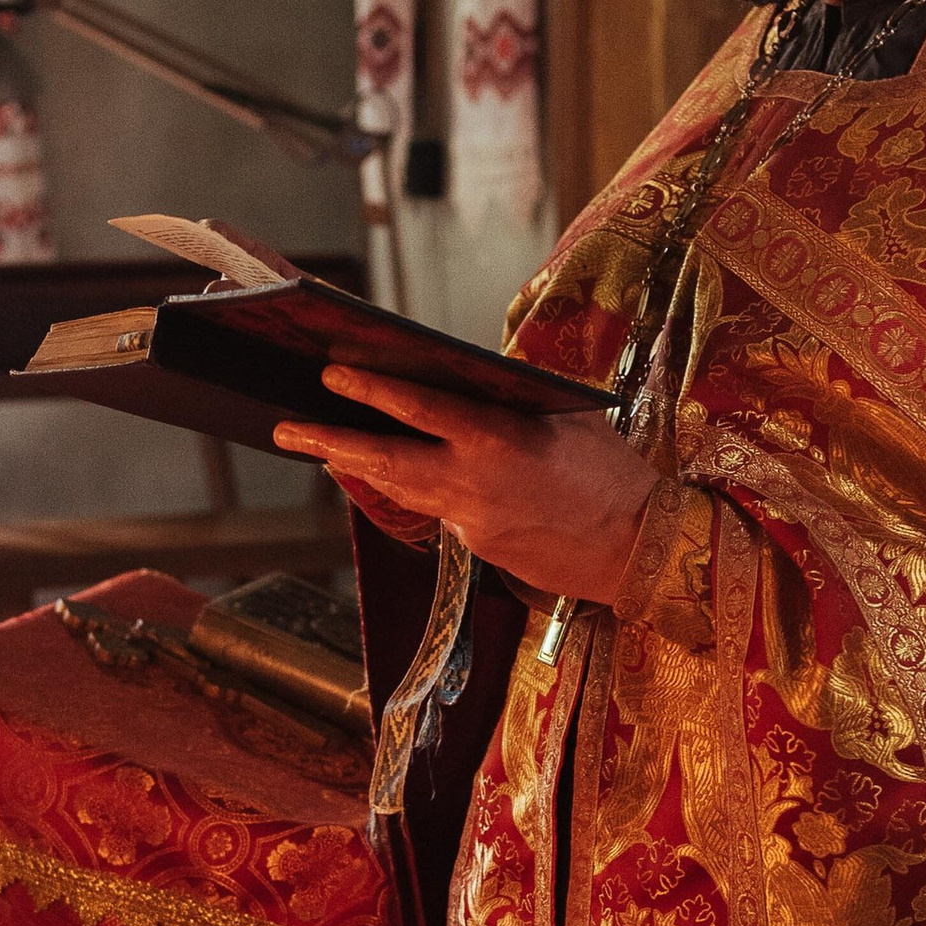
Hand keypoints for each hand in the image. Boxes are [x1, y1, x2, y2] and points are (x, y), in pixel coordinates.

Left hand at [274, 366, 654, 606]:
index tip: (331, 373)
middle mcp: (472, 484)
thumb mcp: (568, 419)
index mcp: (497, 439)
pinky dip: (424, 492)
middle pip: (384, 461)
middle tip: (286, 428)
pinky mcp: (477, 550)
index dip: (370, 390)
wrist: (639, 552)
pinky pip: (441, 513)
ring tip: (324, 447)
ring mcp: (469, 523)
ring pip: (403, 490)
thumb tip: (477, 374)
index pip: (419, 408)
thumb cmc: (613, 475)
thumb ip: (516, 398)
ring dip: (362, 467)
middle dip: (329, 442)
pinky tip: (415, 478)